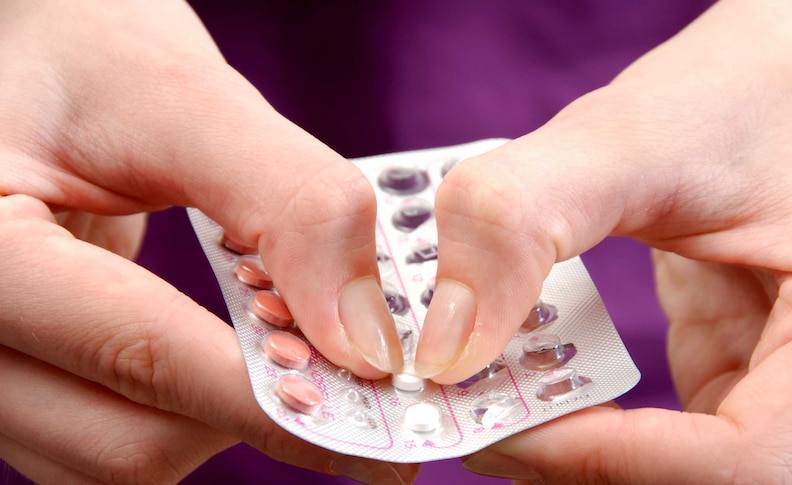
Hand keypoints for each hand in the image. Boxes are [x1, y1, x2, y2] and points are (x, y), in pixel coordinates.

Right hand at [0, 1, 411, 482]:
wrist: (58, 74)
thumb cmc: (103, 67)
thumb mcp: (190, 105)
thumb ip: (289, 206)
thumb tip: (364, 339)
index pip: (136, 352)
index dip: (271, 391)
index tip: (377, 399)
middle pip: (129, 441)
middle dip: (260, 412)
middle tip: (357, 377)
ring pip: (128, 460)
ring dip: (232, 418)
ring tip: (292, 348)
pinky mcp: (35, 386)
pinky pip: (123, 442)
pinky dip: (200, 415)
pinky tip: (241, 357)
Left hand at [416, 0, 791, 481]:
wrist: (785, 75)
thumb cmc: (745, 86)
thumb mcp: (634, 135)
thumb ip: (526, 221)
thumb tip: (444, 344)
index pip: (746, 464)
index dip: (603, 462)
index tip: (492, 418)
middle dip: (576, 465)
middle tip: (473, 411)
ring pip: (679, 476)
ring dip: (573, 451)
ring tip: (488, 391)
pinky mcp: (741, 379)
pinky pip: (665, 441)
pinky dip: (586, 421)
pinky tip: (529, 369)